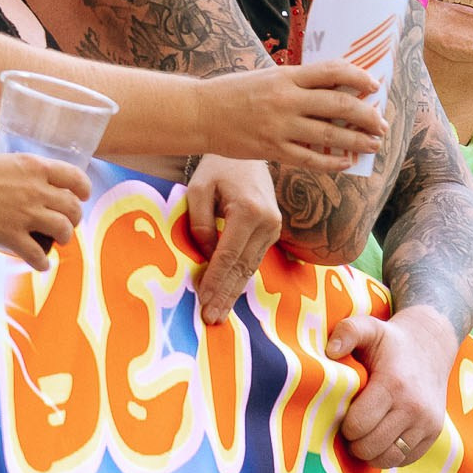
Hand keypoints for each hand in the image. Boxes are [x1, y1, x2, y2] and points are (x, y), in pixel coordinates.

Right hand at [0, 151, 89, 270]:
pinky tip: (40, 264)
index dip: (83, 190)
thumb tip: (29, 185)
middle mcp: (36, 189)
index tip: (81, 197)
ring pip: (63, 231)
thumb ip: (22, 174)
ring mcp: (25, 213)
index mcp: (35, 167)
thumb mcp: (4, 161)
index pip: (75, 178)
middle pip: (72, 208)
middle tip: (65, 224)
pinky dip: (42, 263)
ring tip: (55, 242)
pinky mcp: (10, 235)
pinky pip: (37, 254)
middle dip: (73, 219)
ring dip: (63, 239)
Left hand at [184, 157, 280, 323]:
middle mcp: (267, 221)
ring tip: (218, 314)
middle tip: (210, 319)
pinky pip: (254, 260)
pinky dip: (240, 278)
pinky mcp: (273, 230)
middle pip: (242, 268)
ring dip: (233, 292)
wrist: (247, 152)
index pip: (227, 255)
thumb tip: (206, 257)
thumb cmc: (218, 167)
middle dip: (225, 295)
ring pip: (250, 268)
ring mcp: (274, 227)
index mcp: (249, 210)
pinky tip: (229, 295)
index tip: (202, 302)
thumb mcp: (198, 189)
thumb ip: (200, 225)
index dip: (214, 281)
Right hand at [200, 62, 384, 169]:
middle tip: (381, 123)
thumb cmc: (233, 93)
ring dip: (357, 140)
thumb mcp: (267, 76)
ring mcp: (280, 126)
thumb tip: (332, 88)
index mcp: (286, 75)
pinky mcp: (272, 149)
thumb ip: (296, 82)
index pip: (333, 71)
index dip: (359, 77)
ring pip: (330, 134)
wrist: (200, 113)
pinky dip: (332, 162)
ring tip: (373, 144)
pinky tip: (345, 163)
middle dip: (367, 115)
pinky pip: (310, 158)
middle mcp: (286, 99)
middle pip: (339, 105)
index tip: (374, 85)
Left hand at [324, 304, 456, 467]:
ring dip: (371, 453)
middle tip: (350, 429)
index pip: (358, 425)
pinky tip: (382, 438)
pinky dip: (390, 455)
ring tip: (364, 437)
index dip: (344, 425)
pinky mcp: (435, 433)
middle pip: (371, 446)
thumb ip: (347, 332)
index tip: (343, 414)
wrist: (431, 346)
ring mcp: (427, 422)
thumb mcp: (369, 327)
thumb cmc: (391, 341)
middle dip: (354, 442)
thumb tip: (331, 351)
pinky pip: (406, 459)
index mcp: (394, 384)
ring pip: (389, 458)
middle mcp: (414, 407)